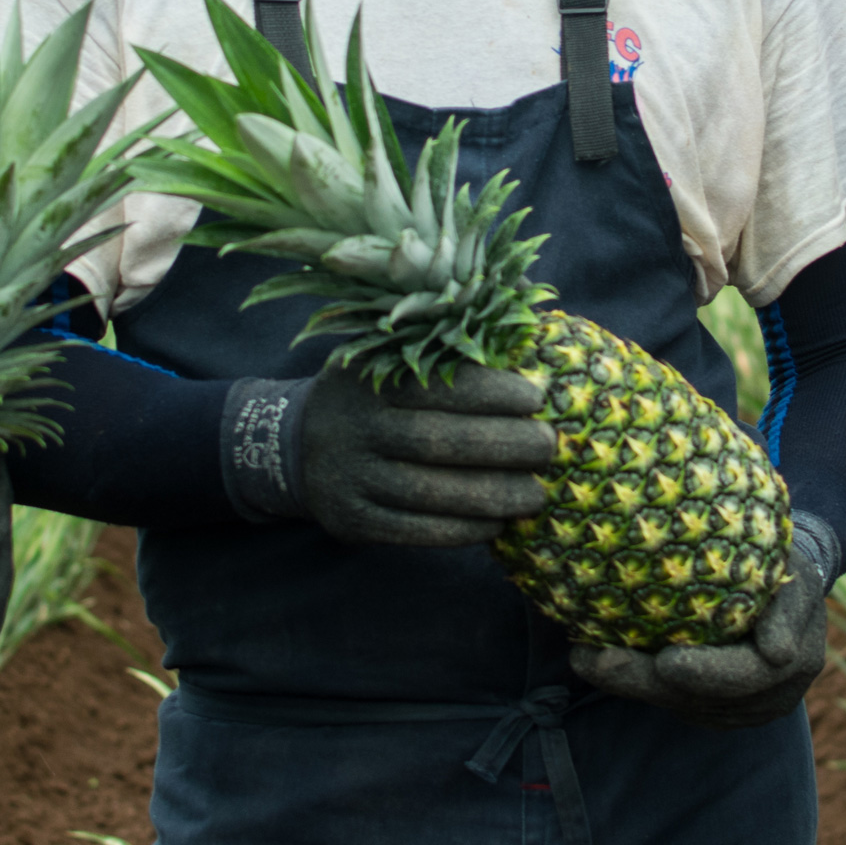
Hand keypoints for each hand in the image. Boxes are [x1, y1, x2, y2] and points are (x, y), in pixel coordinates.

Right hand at [298, 362, 556, 546]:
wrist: (296, 445)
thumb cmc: (373, 396)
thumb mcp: (391, 357)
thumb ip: (450, 343)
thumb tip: (526, 313)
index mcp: (369, 378)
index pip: (436, 385)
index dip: (490, 392)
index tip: (537, 397)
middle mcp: (355, 427)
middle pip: (436, 441)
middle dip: (502, 445)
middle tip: (548, 448)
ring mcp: (349, 476)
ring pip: (428, 492)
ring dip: (491, 496)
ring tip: (536, 495)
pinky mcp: (350, 519)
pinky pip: (412, 530)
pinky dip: (460, 530)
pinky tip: (496, 524)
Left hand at [569, 535, 828, 728]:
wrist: (787, 584)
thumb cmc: (783, 562)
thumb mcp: (794, 567)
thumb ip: (787, 606)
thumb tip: (774, 654)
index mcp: (797, 657)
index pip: (752, 674)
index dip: (708, 672)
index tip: (667, 663)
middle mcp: (773, 694)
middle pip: (703, 696)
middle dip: (648, 681)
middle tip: (600, 661)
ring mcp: (745, 707)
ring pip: (682, 704)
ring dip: (632, 683)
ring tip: (585, 659)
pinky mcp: (719, 710)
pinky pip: (673, 702)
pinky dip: (636, 682)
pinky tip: (595, 662)